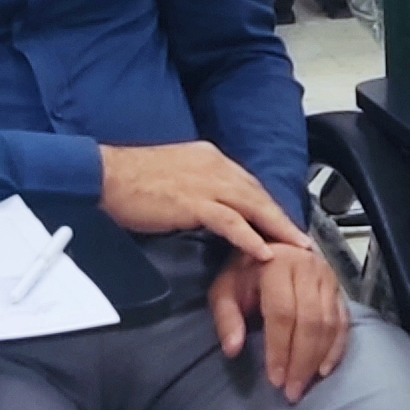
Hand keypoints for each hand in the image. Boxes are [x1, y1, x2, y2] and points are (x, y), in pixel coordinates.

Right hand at [98, 140, 304, 256]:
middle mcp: (214, 165)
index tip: (285, 222)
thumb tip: (212, 205)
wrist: (105, 174)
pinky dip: (249, 236)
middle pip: (258, 194)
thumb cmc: (133, 178)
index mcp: (210, 157)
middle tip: (304, 241)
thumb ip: (198, 184)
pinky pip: (230, 221)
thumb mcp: (175, 174)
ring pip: (252, 205)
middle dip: (282, 218)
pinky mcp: (192, 202)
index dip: (269, 204)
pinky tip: (263, 252)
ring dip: (277, 228)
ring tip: (296, 250)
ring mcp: (205, 182)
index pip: (248, 183)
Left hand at [210, 238, 350, 399]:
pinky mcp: (340, 288)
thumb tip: (233, 349)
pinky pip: (344, 321)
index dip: (280, 349)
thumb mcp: (225, 289)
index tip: (274, 380)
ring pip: (329, 323)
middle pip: (310, 321)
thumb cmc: (244, 272)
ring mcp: (328, 276)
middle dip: (301, 361)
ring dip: (317, 359)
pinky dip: (337, 348)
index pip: (283, 313)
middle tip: (291, 391)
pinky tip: (324, 369)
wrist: (270, 246)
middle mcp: (308, 267)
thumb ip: (227, 317)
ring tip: (304, 386)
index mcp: (277, 264)